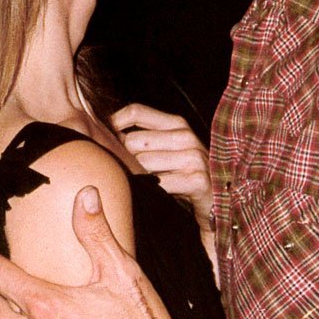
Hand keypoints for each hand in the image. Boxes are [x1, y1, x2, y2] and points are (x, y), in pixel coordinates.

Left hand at [111, 104, 212, 228]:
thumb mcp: (165, 151)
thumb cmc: (180, 178)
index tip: (107, 141)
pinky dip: (152, 193)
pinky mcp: (197, 180)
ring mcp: (193, 158)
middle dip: (129, 160)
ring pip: (142, 164)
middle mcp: (186, 136)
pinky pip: (158, 184)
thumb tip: (103, 132)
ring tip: (149, 186)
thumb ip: (142, 138)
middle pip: (134, 141)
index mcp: (177, 124)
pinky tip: (158, 196)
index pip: (135, 112)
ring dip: (140, 179)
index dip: (115, 124)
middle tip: (137, 174)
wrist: (214, 207)